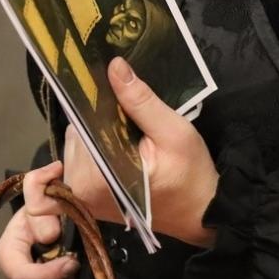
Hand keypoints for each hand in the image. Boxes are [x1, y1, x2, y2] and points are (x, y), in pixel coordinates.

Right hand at [0, 161, 78, 278]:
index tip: (73, 259)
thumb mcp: (44, 198)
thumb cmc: (50, 215)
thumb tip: (55, 170)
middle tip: (78, 264)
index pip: (19, 275)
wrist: (64, 231)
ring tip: (78, 269)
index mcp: (7, 255)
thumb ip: (40, 185)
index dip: (47, 272)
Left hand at [62, 59, 218, 247]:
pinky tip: (118, 141)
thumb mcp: (174, 132)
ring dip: (98, 132)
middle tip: (128, 114)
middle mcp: (80, 189)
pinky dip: (96, 146)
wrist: (201, 212)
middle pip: (77, 133)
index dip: (95, 102)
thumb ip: (141, 102)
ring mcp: (82, 195)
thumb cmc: (191, 174)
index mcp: (95, 178)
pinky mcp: (88, 197)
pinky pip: (82, 158)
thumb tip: (114, 66)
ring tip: (128, 131)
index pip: (81, 125)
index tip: (109, 84)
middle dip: (98, 119)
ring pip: (78, 143)